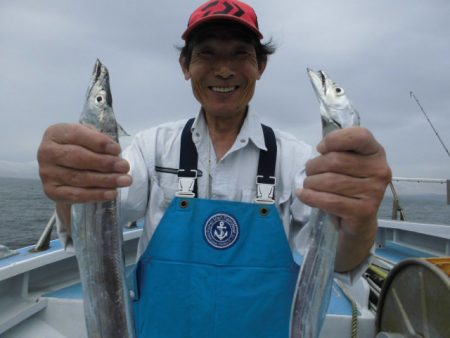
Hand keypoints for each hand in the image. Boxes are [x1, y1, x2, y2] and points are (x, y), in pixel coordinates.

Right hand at [37, 123, 131, 203]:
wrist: (65, 168)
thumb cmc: (80, 148)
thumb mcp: (88, 137)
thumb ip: (99, 140)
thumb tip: (114, 152)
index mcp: (56, 133)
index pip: (78, 135)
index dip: (99, 143)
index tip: (117, 149)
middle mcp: (47, 152)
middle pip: (78, 158)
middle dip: (104, 163)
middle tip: (124, 167)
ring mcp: (47, 173)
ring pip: (79, 178)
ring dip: (105, 180)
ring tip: (124, 180)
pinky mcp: (51, 191)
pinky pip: (75, 195)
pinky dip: (95, 195)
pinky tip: (112, 193)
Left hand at [296, 127, 391, 270]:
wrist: (359, 222)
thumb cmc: (349, 187)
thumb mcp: (347, 164)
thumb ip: (337, 150)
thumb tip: (322, 148)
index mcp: (376, 153)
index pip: (359, 135)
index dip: (334, 139)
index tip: (321, 149)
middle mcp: (380, 170)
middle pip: (336, 160)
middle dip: (314, 166)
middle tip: (309, 172)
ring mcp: (374, 192)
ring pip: (329, 181)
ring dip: (311, 182)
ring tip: (308, 184)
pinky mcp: (363, 211)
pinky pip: (329, 200)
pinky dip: (310, 197)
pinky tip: (303, 194)